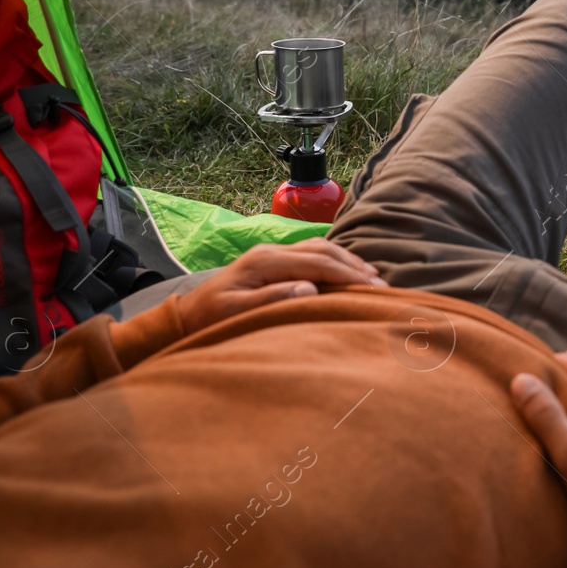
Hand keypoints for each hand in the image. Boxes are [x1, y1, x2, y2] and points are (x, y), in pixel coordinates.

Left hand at [175, 238, 385, 328]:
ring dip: (346, 260)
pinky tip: (346, 270)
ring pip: (319, 248)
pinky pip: (311, 254)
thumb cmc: (210, 319)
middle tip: (380, 285)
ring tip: (371, 276)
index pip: (317, 264)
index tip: (373, 288)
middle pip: (323, 250)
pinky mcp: (272, 261)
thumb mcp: (237, 312)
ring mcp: (272, 254)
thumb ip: (272, 298)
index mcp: (266, 261)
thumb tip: (309, 288)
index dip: (347, 275)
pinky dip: (333, 260)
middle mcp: (271, 251)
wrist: (186, 315)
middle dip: (354, 266)